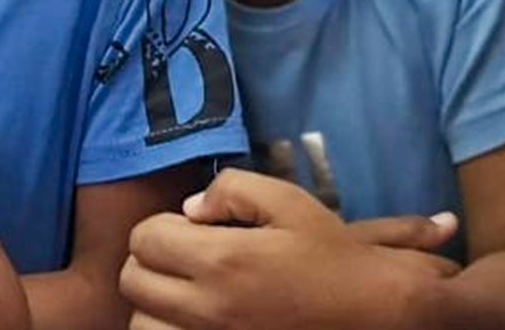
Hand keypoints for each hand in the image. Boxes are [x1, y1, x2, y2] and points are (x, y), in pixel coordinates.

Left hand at [120, 170, 458, 329]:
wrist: (371, 312)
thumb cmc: (330, 256)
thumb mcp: (289, 202)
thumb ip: (232, 189)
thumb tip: (189, 209)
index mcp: (221, 260)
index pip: (144, 238)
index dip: (162, 226)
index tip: (190, 229)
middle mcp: (208, 307)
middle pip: (134, 281)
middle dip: (152, 260)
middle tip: (184, 255)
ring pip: (143, 322)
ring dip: (154, 301)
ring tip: (184, 289)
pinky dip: (168, 327)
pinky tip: (193, 315)